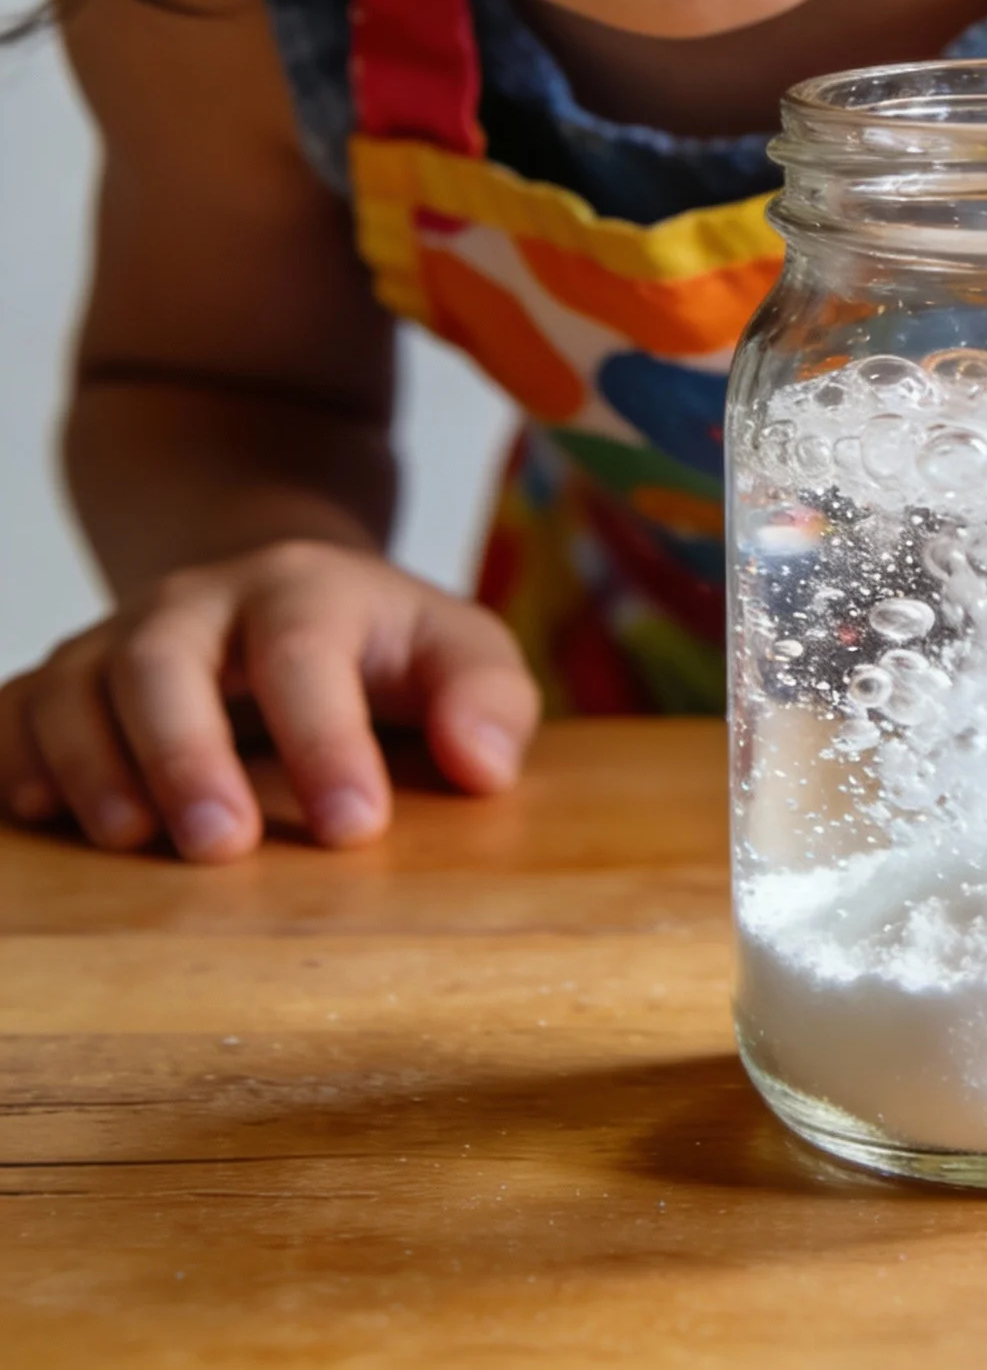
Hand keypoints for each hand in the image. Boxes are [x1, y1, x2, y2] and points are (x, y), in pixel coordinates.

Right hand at [0, 542, 538, 861]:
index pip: (306, 653)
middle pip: (165, 658)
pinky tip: (38, 814)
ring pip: (76, 683)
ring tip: (131, 842)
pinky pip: (14, 708)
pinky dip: (15, 757)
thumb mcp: (462, 652)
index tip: (353, 829)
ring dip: (94, 764)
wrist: (286, 595)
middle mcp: (200, 602)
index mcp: (306, 588)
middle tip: (221, 847)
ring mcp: (121, 636)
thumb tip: (483, 766)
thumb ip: (489, 700)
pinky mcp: (67, 681)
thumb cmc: (386, 645)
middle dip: (186, 752)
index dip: (326, 741)